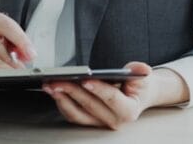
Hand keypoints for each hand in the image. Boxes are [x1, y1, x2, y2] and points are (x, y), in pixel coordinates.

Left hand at [43, 62, 157, 129]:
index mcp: (128, 110)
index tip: (85, 79)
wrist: (138, 96)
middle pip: (90, 105)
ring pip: (77, 114)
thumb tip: (141, 69)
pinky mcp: (90, 121)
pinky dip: (62, 103)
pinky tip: (54, 91)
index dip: (98, 89)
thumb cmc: (138, 87)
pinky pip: (73, 115)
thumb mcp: (143, 77)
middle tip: (57, 80)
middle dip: (72, 91)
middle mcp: (114, 120)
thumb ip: (139, 71)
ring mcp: (100, 123)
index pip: (111, 99)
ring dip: (61, 99)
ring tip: (50, 86)